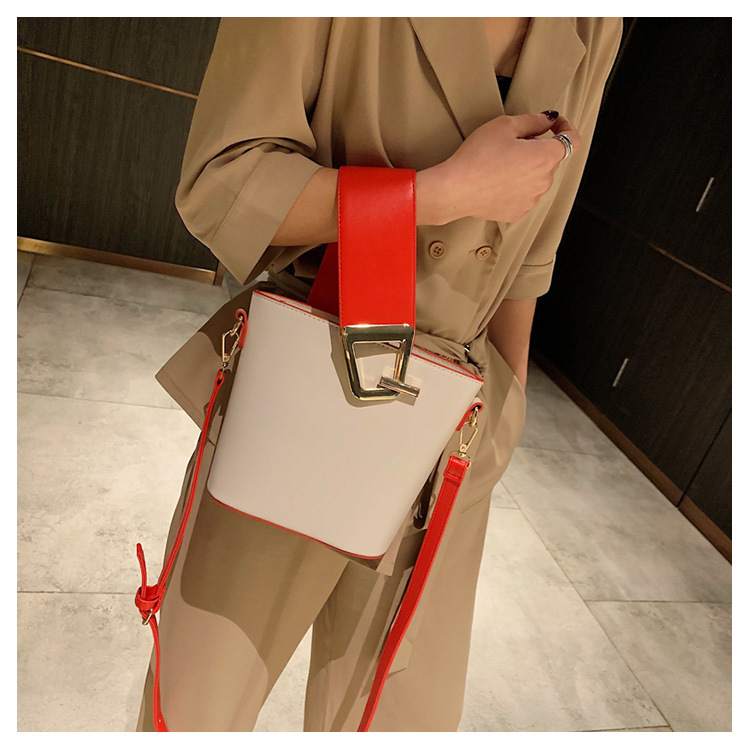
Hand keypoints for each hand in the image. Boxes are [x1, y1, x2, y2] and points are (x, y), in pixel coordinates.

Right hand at [419, 112, 581, 224]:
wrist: (455, 189)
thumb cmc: (477, 157)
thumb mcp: (504, 126)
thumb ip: (533, 121)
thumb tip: (548, 120)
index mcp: (544, 157)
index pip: (572, 140)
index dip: (566, 127)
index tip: (555, 124)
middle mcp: (544, 181)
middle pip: (550, 159)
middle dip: (538, 148)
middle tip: (512, 143)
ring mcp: (532, 199)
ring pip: (538, 178)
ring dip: (528, 168)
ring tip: (501, 164)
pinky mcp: (519, 212)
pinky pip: (525, 194)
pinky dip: (517, 186)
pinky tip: (498, 181)